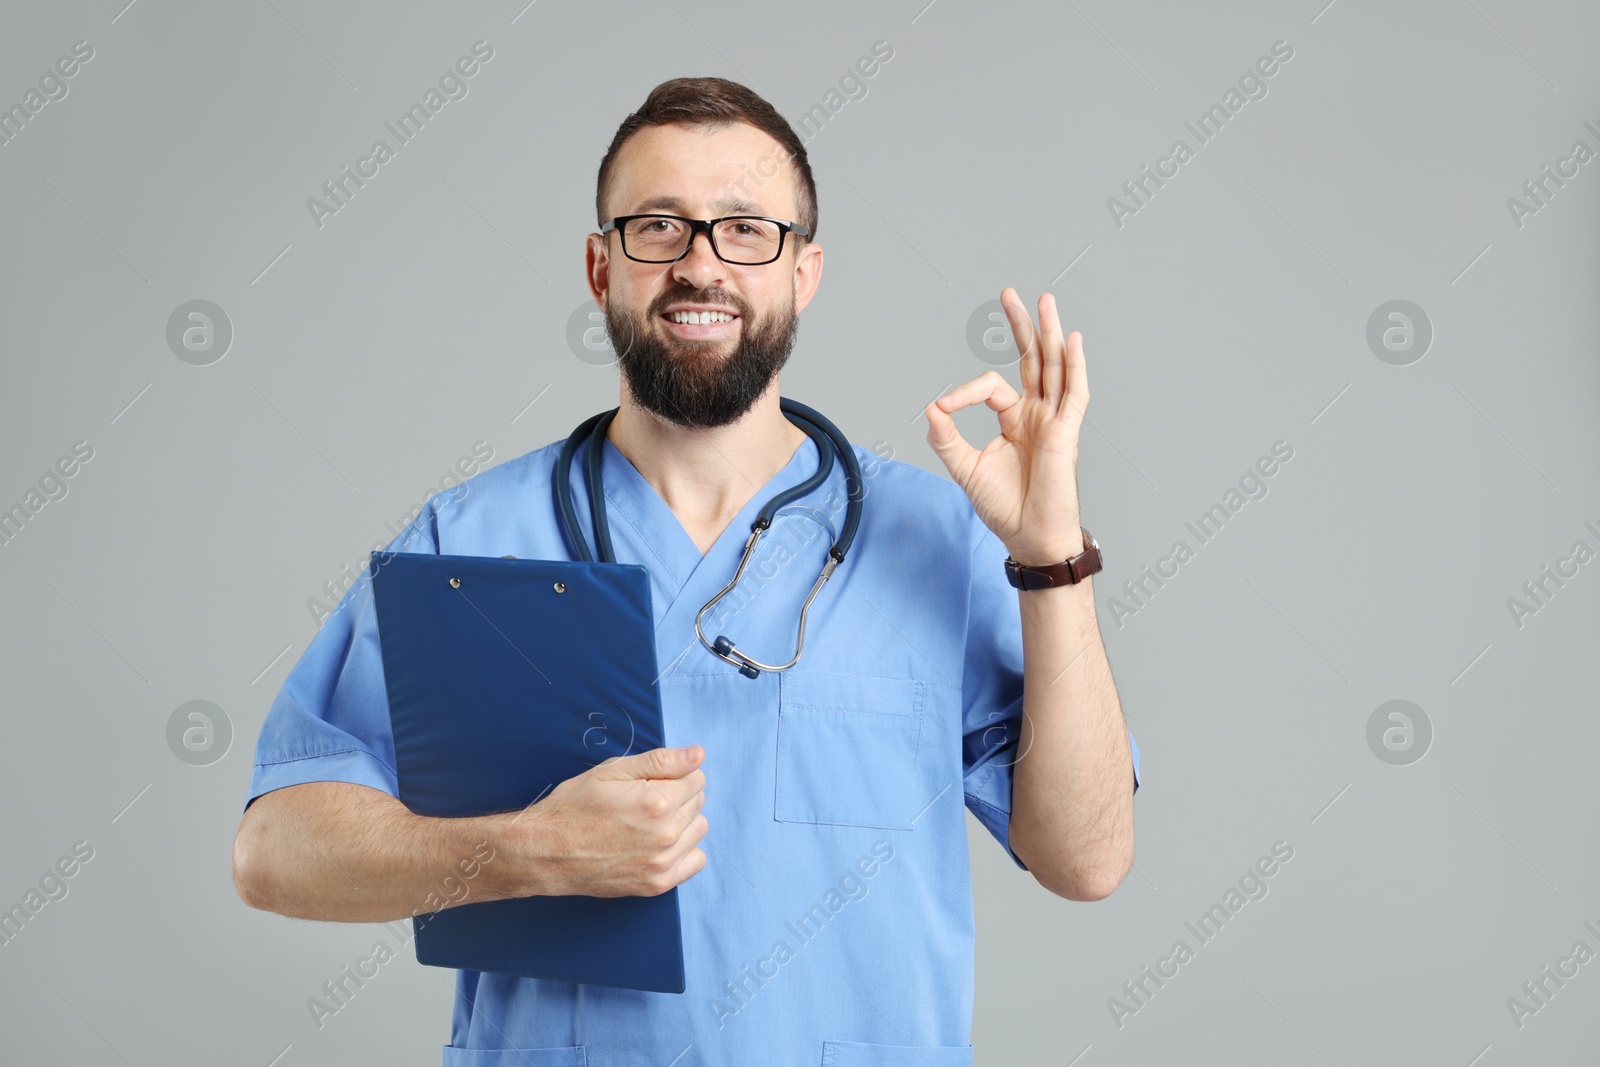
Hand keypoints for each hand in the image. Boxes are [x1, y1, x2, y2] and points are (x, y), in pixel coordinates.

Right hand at [501, 745, 707, 897]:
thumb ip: (661, 761)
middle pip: (698, 802)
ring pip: (699, 829)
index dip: (674, 775)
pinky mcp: (657, 884)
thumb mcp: (612, 771)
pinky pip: (696, 861)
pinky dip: (684, 850)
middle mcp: (665, 834)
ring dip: (682, 821)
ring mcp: (663, 863)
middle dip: (678, 795)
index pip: (696, 777)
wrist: (546, 852)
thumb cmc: (575, 807)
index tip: (651, 781)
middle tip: (644, 801)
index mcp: (656, 802)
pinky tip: (659, 844)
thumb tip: (698, 754)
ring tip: (649, 822)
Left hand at [925, 288, 1088, 565]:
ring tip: (1046, 301)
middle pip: (1033, 360)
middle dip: (1022, 326)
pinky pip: (1074, 395)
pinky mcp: (1066, 434)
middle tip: (1011, 294)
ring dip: (1050, 334)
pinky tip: (1072, 341)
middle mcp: (1037, 415)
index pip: (992, 387)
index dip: (964, 393)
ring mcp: (1054, 422)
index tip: (943, 409)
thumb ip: (946, 437)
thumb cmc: (1004, 507)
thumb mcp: (964, 468)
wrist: (1028, 537)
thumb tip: (930, 406)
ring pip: (1055, 367)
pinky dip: (1075, 367)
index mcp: (1015, 420)